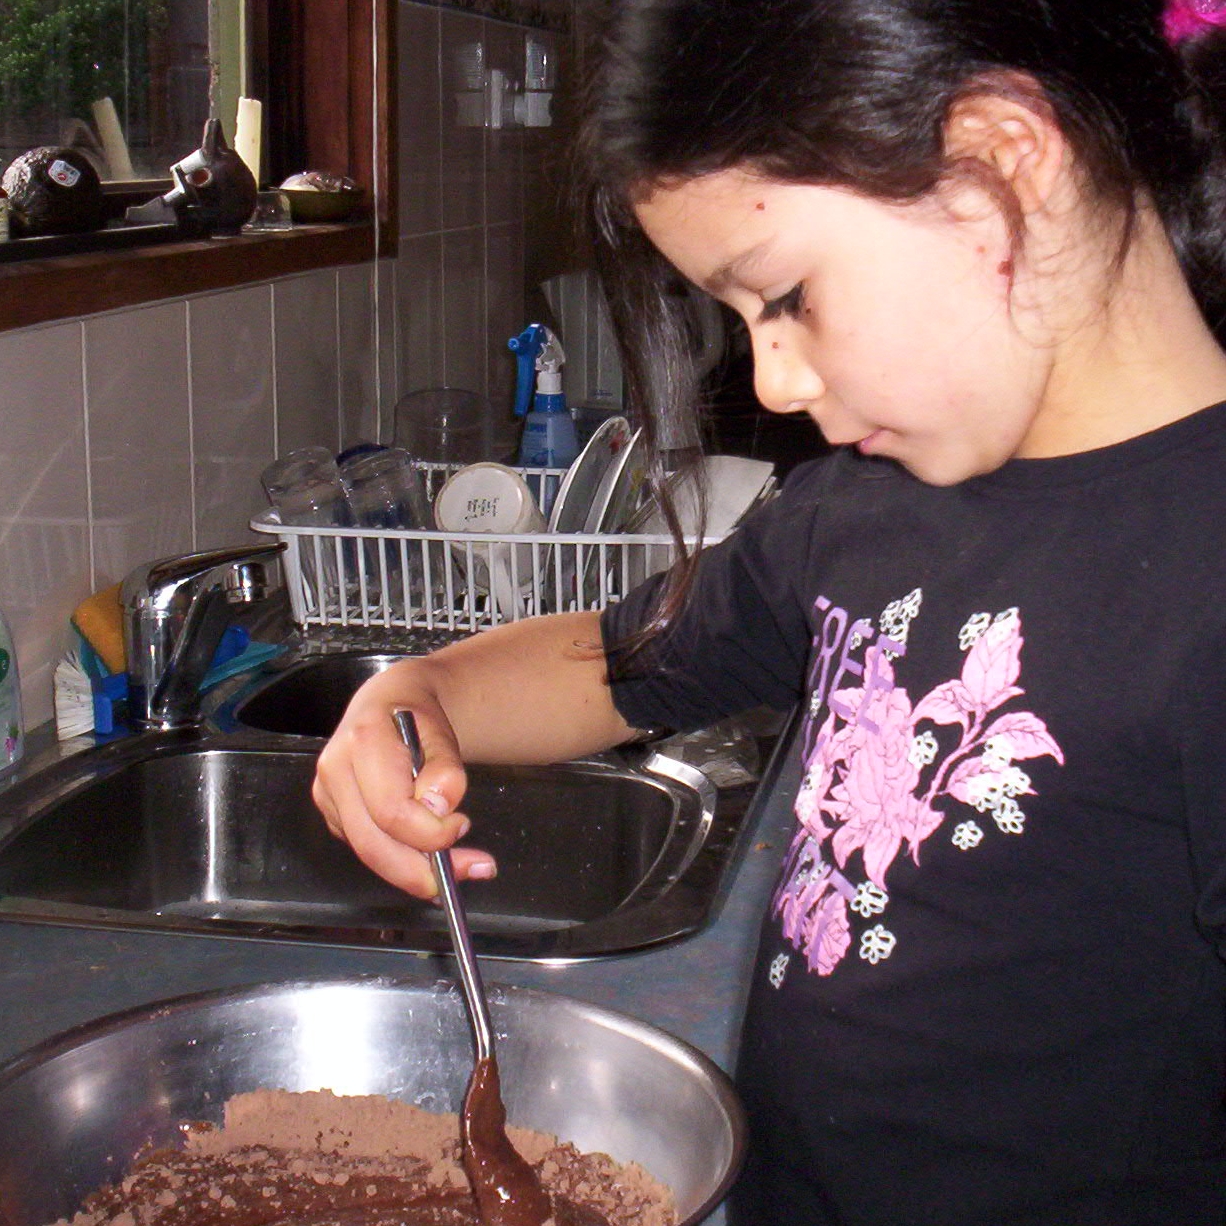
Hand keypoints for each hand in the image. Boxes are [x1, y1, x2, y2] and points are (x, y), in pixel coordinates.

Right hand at [311, 662, 496, 897]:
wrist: (388, 702)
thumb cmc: (416, 716)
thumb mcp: (442, 731)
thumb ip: (445, 768)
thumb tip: (439, 808)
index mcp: (363, 742)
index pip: (391, 810)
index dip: (430, 832)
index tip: (462, 825)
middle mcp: (335, 771)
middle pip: (374, 845)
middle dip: (423, 870)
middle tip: (472, 869)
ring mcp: (328, 796)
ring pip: (369, 854)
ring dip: (415, 872)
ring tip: (458, 867)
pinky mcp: (334, 815)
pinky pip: (367, 850)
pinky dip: (401, 862)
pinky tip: (429, 857)